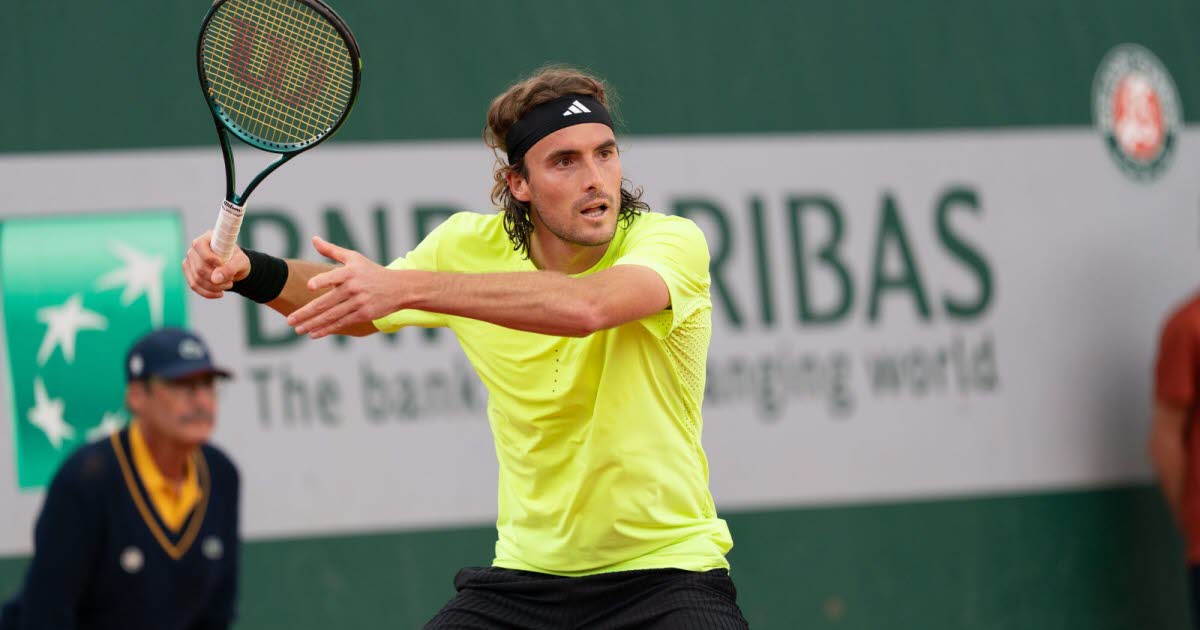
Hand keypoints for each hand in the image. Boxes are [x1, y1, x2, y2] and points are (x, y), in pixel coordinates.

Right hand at [182, 231, 249, 298]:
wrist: (234, 267)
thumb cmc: (237, 260)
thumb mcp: (241, 262)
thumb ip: (231, 268)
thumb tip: (215, 279)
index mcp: (207, 238)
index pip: (199, 246)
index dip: (209, 258)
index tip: (222, 264)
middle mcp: (194, 249)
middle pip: (199, 268)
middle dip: (216, 279)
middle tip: (231, 280)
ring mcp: (189, 261)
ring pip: (196, 280)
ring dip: (214, 287)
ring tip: (228, 285)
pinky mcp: (189, 273)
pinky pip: (194, 286)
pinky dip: (208, 293)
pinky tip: (219, 293)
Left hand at [286, 236, 400, 337]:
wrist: (398, 288)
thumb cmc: (371, 271)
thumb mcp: (354, 258)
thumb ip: (332, 250)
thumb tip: (313, 239)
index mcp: (349, 272)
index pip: (333, 276)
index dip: (322, 281)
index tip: (309, 286)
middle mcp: (353, 288)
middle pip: (326, 302)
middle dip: (306, 313)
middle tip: (290, 320)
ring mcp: (359, 302)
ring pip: (331, 315)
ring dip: (313, 324)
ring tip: (298, 329)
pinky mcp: (363, 314)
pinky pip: (341, 323)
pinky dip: (327, 329)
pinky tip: (313, 334)